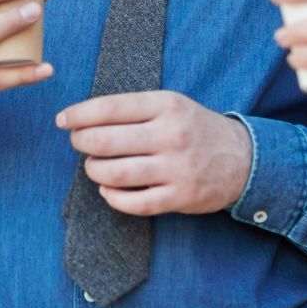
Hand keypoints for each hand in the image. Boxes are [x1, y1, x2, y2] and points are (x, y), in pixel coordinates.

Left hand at [54, 91, 252, 214]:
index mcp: (166, 105)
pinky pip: (134, 203)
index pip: (109, 108)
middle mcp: (171, 135)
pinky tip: (108, 190)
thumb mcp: (172, 104)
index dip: (78, 114)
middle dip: (81, 143)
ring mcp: (176, 168)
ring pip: (115, 174)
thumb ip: (133, 109)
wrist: (243, 158)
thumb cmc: (194, 129)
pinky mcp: (180, 197)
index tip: (62, 120)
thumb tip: (83, 118)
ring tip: (93, 166)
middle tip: (78, 143)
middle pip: (106, 141)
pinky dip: (113, 198)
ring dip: (94, 171)